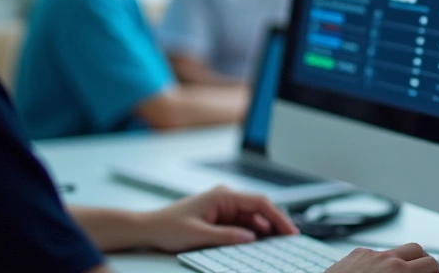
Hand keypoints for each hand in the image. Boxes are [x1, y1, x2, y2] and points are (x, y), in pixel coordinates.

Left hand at [140, 186, 298, 252]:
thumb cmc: (167, 227)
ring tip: (278, 242)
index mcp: (222, 195)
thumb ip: (226, 236)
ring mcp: (223, 207)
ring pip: (252, 217)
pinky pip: (242, 223)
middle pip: (259, 209)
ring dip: (265, 229)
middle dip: (275, 223)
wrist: (148, 228)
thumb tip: (251, 238)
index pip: (259, 202)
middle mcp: (226, 197)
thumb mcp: (198, 235)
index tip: (289, 229)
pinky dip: (253, 232)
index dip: (277, 216)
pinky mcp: (220, 217)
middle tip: (290, 238)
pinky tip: (259, 242)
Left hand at [326, 244, 438, 272]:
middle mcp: (386, 259)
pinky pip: (373, 253)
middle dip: (421, 260)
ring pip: (394, 250)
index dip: (435, 271)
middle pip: (417, 249)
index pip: (431, 263)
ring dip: (400, 260)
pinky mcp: (354, 254)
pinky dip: (378, 262)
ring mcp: (369, 254)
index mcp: (399, 272)